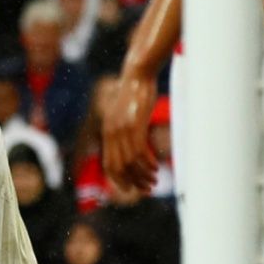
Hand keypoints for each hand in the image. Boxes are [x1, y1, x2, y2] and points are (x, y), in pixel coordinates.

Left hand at [100, 71, 160, 197]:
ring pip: (130, 162)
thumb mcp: (127, 115)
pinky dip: (147, 163)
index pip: (109, 165)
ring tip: (154, 180)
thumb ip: (126, 130)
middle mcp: (111, 133)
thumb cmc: (135, 94)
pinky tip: (155, 168)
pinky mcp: (134, 124)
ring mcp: (122, 129)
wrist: (137, 74)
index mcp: (108, 132)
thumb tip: (134, 146)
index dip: (119, 181)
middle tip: (147, 189)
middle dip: (132, 182)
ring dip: (142, 175)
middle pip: (119, 168)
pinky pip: (139, 151)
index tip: (132, 189)